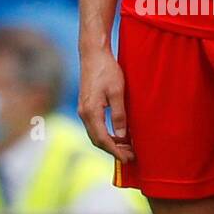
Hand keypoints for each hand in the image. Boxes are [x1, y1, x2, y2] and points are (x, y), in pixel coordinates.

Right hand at [77, 47, 134, 162]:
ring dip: (110, 143)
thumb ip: (119, 115)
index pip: (103, 139)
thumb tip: (122, 136)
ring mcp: (83, 110)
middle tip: (130, 156)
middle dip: (113, 150)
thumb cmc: (107, 70)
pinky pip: (95, 126)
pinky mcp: (86, 106)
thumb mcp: (117, 92)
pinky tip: (118, 135)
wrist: (93, 54)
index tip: (128, 159)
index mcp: (91, 111)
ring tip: (127, 148)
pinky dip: (106, 134)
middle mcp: (84, 113)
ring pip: (95, 134)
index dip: (116, 151)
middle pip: (97, 140)